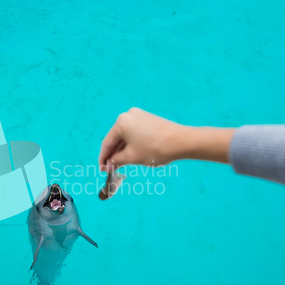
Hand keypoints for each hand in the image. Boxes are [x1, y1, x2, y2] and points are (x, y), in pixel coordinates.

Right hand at [99, 107, 234, 170]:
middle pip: (116, 139)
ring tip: (121, 165)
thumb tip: (108, 165)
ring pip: (126, 137)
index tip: (102, 170)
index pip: (107, 143)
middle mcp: (128, 115)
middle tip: (111, 169)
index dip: (104, 158)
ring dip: (122, 151)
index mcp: (121, 122)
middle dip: (113, 155)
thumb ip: (116, 161)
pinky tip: (132, 155)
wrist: (182, 141)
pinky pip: (135, 133)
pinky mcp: (148, 119)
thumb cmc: (155, 148)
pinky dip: (132, 144)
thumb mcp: (132, 157)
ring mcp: (139, 116)